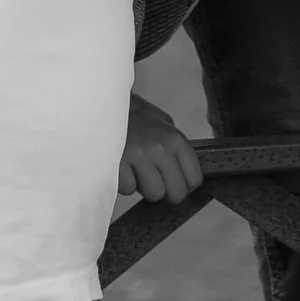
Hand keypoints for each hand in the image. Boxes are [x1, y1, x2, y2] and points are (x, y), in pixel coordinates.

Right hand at [118, 89, 203, 206]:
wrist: (105, 106)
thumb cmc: (135, 117)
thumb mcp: (163, 124)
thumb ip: (175, 149)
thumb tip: (184, 175)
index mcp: (175, 139)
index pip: (194, 178)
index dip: (185, 185)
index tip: (176, 183)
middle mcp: (160, 148)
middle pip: (177, 193)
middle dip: (167, 192)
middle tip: (156, 182)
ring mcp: (138, 157)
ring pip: (154, 195)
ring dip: (145, 187)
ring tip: (137, 171)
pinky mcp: (118, 165)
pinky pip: (129, 189)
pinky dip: (125, 183)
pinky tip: (122, 168)